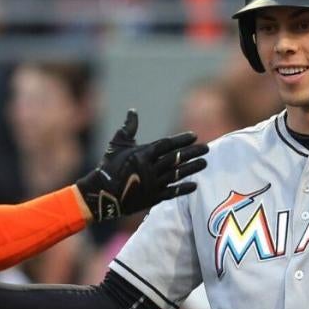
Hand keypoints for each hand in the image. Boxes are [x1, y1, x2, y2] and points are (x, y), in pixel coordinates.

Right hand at [75, 109, 207, 221]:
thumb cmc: (108, 165)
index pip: (166, 145)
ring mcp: (152, 184)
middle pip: (175, 158)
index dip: (181, 140)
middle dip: (192, 153)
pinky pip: (171, 192)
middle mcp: (149, 168)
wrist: (102, 193)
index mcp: (142, 154)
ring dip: (192, 168)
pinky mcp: (152, 197)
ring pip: (176, 174)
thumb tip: (133, 111)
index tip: (194, 136)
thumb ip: (128, 128)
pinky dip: (183, 188)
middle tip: (206, 148)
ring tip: (204, 163)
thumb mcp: (117, 144)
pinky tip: (195, 185)